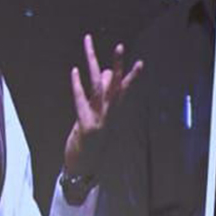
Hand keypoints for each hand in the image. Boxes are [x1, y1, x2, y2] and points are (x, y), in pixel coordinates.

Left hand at [64, 33, 141, 175]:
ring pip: (98, 88)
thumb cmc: (87, 144)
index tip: (141, 62)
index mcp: (112, 112)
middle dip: (118, 65)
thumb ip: (98, 97)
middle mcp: (108, 114)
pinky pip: (81, 102)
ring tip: (89, 46)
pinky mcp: (87, 126)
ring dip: (93, 65)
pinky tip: (75, 70)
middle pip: (115, 84)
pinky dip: (77, 86)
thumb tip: (101, 73)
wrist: (82, 170)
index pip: (123, 91)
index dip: (131, 76)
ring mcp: (99, 119)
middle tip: (120, 45)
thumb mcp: (94, 119)